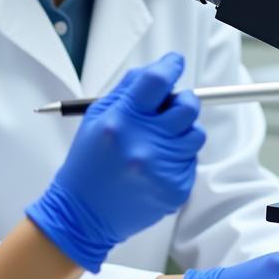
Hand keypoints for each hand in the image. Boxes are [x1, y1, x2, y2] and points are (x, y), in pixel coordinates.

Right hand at [25, 53, 203, 271]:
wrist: (83, 215)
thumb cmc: (87, 164)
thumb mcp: (95, 118)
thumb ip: (126, 91)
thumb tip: (157, 70)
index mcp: (120, 121)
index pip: (156, 81)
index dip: (170, 66)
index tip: (174, 63)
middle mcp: (143, 143)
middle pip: (186, 106)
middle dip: (182, 101)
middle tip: (170, 107)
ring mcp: (161, 168)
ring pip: (195, 135)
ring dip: (181, 132)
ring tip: (157, 142)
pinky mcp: (175, 189)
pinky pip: (190, 161)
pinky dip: (176, 159)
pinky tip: (154, 166)